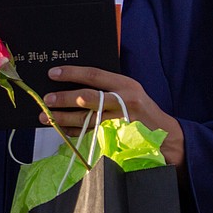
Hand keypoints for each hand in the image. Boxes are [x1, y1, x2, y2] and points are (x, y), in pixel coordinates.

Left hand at [42, 67, 185, 166]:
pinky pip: (90, 134)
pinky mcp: (117, 138)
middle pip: (87, 98)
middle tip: (47, 99)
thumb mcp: (131, 92)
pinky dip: (74, 132)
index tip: (53, 73)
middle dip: (64, 98)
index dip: (71, 73)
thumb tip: (75, 84)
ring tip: (46, 117)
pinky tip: (62, 130)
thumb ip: (109, 87)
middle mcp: (123, 101)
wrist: (166, 137)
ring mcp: (120, 122)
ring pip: (86, 119)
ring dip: (64, 118)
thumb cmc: (142, 111)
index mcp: (125, 85)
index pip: (94, 75)